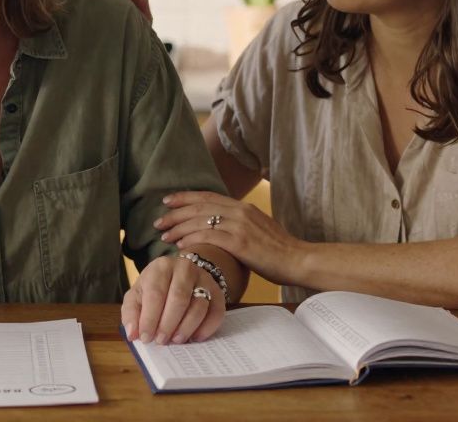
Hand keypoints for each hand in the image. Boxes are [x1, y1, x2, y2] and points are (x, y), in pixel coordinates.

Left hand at [121, 255, 224, 344]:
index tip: (145, 338)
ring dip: (187, 327)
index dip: (150, 318)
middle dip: (168, 324)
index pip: (155, 293)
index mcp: (161, 267)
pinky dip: (207, 328)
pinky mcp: (218, 292)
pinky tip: (195, 338)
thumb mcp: (137, 295)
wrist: (181, 275)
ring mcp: (204, 279)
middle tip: (161, 341)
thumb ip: (131, 313)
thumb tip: (132, 333)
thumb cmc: (155, 288)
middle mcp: (184, 268)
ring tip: (176, 340)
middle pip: (179, 298)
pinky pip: (217, 312)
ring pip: (199, 305)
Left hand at [155, 192, 306, 286]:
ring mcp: (240, 226)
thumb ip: (239, 224)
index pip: (208, 197)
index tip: (168, 201)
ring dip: (179, 227)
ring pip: (201, 221)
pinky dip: (193, 239)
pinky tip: (181, 246)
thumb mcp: (258, 228)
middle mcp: (240, 211)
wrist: (298, 260)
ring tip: (164, 235)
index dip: (185, 197)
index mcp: (243, 206)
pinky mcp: (241, 243)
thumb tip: (220, 227)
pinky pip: (210, 237)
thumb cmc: (279, 250)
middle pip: (200, 207)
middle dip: (176, 212)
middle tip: (159, 220)